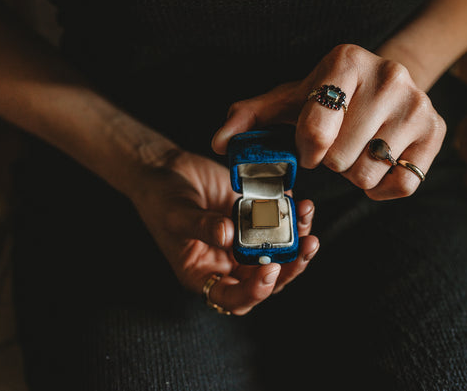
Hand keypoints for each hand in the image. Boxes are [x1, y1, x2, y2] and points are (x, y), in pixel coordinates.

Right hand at [128, 149, 318, 314]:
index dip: (255, 291)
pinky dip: (292, 216)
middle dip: (290, 265)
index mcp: (206, 274)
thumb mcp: (176, 215)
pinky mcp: (254, 218)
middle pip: (266, 279)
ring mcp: (244, 241)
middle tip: (306, 246)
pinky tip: (299, 203)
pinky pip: (279, 224)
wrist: (165, 169)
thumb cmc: (160, 199)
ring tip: (306, 216)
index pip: (234, 298)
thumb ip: (201, 226)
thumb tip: (228, 235)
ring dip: (298, 239)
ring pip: (279, 253)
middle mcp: (229, 263)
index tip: (270, 270)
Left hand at [212, 44, 445, 199]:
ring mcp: (416, 105)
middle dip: (331, 163)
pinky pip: (402, 185)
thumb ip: (250, 117)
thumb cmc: (330, 96)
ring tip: (356, 153)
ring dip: (354, 175)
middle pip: (341, 159)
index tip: (310, 148)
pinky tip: (375, 169)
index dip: (307, 149)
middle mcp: (388, 76)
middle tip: (337, 147)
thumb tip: (219, 143)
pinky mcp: (436, 132)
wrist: (386, 83)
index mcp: (345, 61)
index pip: (315, 129)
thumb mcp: (289, 99)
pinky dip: (381, 188)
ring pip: (368, 174)